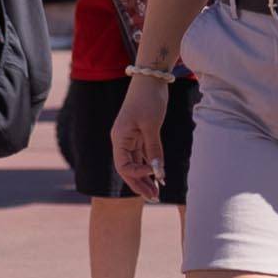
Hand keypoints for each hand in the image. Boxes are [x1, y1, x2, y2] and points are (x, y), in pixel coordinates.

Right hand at [111, 76, 170, 201]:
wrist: (150, 79)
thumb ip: (154, 149)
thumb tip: (158, 172)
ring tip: (156, 193)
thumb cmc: (148, 99)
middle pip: (128, 168)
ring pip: (135, 163)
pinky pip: (142, 155)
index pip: (123, 166)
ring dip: (145, 178)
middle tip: (154, 198)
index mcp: (119, 138)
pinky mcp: (139, 134)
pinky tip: (158, 176)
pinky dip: (150, 166)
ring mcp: (130, 138)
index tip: (156, 173)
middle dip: (140, 184)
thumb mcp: (152, 125)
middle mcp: (121, 140)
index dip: (137, 174)